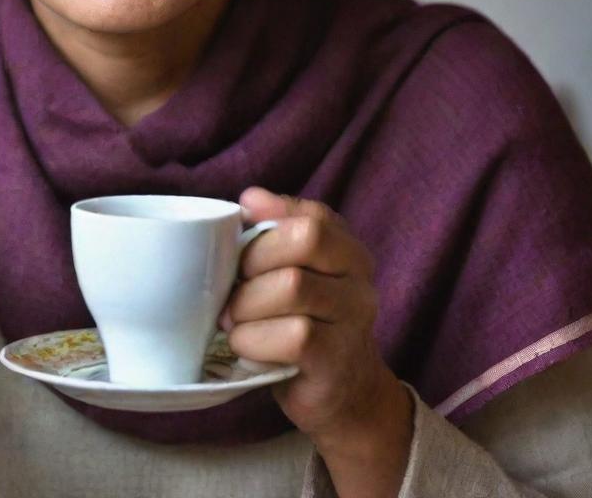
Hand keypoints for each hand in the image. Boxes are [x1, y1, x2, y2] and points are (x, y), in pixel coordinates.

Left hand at [222, 188, 411, 457]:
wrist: (342, 393)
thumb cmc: (303, 320)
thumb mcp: (293, 270)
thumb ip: (276, 230)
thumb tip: (250, 198)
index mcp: (347, 251)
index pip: (312, 215)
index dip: (269, 219)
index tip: (240, 234)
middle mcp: (360, 281)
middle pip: (304, 240)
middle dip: (254, 258)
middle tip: (232, 285)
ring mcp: (354, 322)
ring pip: (293, 286)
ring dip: (247, 303)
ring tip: (234, 319)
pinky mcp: (336, 362)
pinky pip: (293, 336)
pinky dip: (254, 338)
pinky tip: (245, 345)